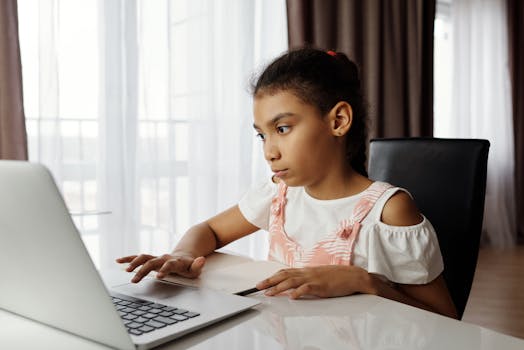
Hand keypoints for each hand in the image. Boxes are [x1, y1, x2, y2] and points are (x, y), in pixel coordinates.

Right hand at [115, 253, 205, 282]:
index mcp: (175, 261)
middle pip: (152, 262)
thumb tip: (201, 259)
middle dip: (143, 270)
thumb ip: (198, 265)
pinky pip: (138, 257)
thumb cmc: (189, 265)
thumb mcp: (196, 268)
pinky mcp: (151, 258)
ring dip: (134, 263)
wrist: (184, 255)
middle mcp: (164, 258)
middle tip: (135, 280)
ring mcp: (157, 257)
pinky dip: (129, 258)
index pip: (169, 264)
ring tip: (125, 271)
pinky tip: (118, 261)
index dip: (164, 269)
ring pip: (143, 257)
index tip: (158, 276)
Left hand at [255, 265, 373, 298]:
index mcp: (306, 271)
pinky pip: (307, 288)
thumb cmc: (337, 277)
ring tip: (269, 293)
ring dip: (279, 288)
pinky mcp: (322, 286)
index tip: (262, 282)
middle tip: (258, 286)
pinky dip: (298, 292)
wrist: (353, 276)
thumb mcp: (318, 276)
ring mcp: (314, 278)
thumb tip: (295, 286)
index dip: (272, 276)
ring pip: (292, 281)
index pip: (285, 272)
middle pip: (284, 275)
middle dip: (270, 281)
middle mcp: (307, 273)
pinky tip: (291, 297)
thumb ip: (306, 279)